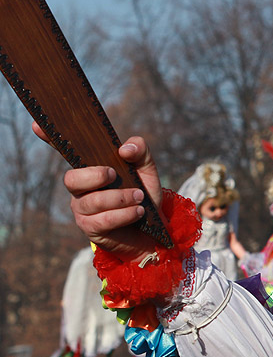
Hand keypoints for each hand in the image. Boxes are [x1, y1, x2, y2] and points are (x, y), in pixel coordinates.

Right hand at [33, 123, 163, 260]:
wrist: (152, 231)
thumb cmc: (143, 197)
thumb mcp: (146, 171)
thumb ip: (140, 152)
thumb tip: (124, 149)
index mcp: (90, 169)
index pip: (65, 152)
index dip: (49, 139)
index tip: (37, 125)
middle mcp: (80, 188)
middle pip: (72, 178)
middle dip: (95, 175)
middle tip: (114, 175)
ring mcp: (82, 209)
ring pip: (92, 201)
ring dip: (120, 197)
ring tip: (139, 197)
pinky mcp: (90, 228)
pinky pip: (103, 220)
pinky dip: (124, 214)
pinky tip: (138, 211)